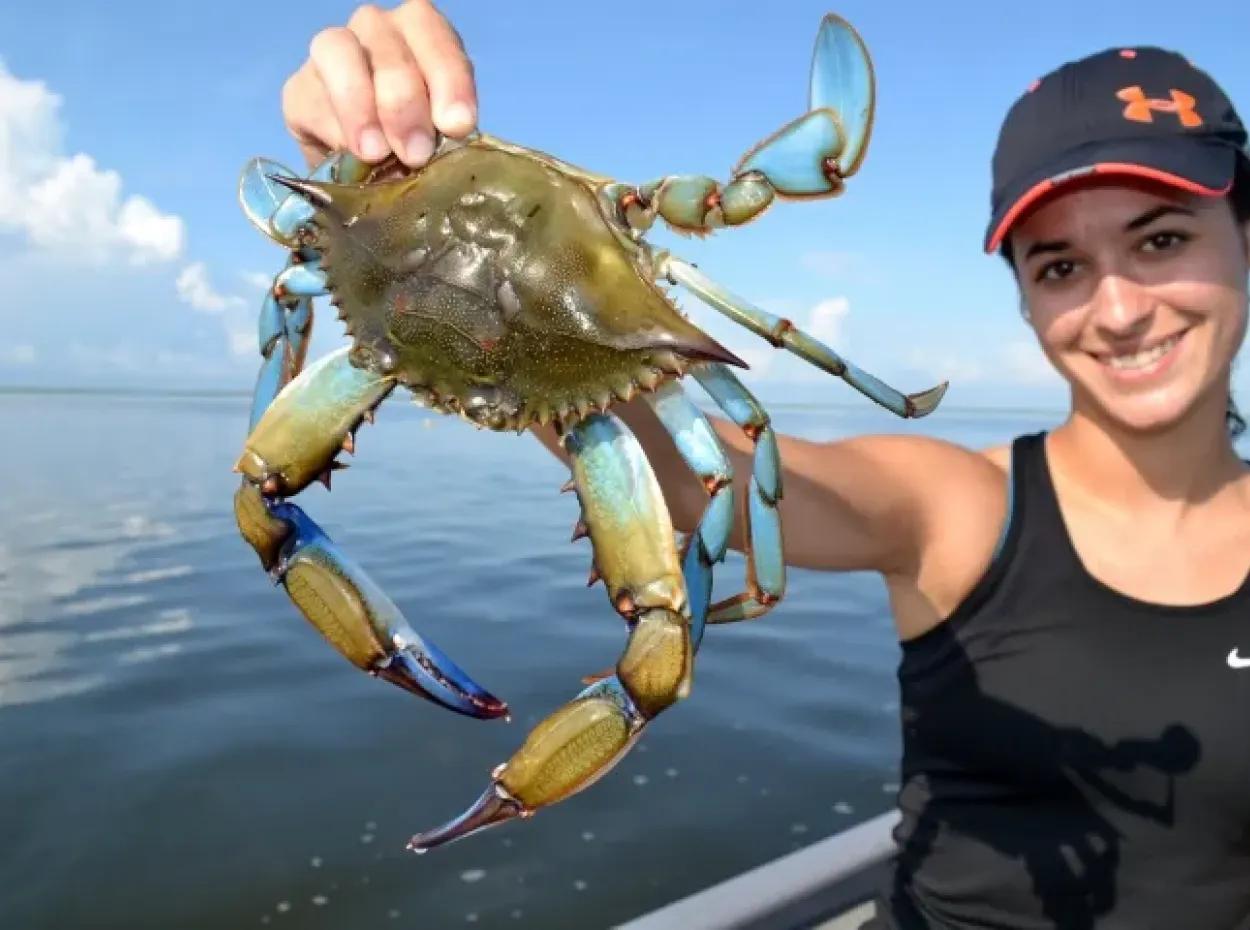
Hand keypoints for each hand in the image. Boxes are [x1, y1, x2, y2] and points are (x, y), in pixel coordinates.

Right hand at [282, 1, 476, 168]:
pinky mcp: (299, 91)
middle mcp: (376, 30)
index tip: (457, 126)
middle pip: (387, 49)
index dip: (449, 81)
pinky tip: (351, 158)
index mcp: (422, 32)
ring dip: (360, 107)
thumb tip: (440, 147)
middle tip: (417, 153)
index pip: (436, 37)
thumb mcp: (442, 137)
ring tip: (375, 154)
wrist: (371, 177)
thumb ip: (445, 132)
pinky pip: (311, 101)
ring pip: (339, 54)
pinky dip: (333, 131)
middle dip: (403, 104)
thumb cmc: (419, 145)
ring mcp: (332, 52)